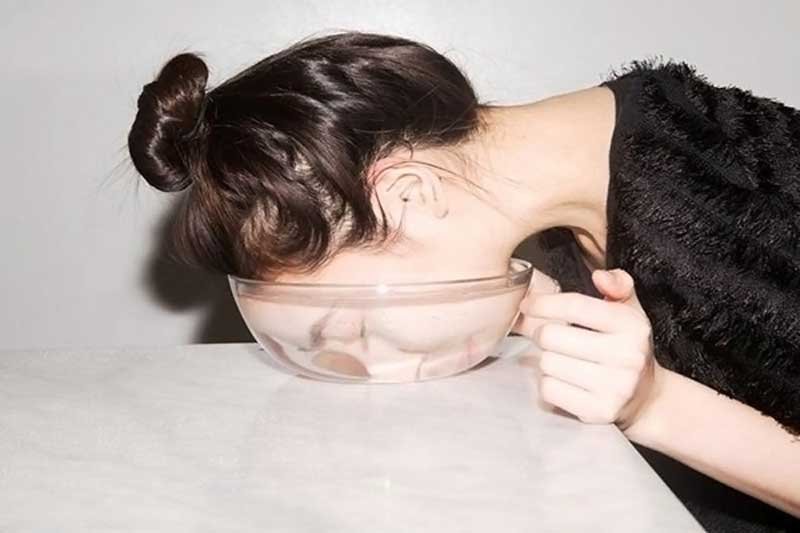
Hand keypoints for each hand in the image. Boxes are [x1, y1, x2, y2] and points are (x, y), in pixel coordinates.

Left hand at [518, 269, 660, 429]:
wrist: (646, 398)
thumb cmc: (627, 347)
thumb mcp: (629, 312)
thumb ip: (617, 285)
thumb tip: (600, 276)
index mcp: (632, 326)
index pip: (575, 306)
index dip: (543, 303)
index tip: (527, 305)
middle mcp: (627, 356)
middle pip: (551, 335)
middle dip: (544, 334)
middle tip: (551, 338)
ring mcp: (614, 387)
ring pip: (547, 363)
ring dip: (547, 360)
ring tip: (564, 360)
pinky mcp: (598, 411)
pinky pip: (549, 389)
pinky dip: (549, 383)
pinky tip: (565, 380)